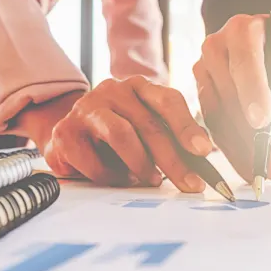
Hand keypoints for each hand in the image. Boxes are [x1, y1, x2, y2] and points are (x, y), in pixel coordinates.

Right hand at [19, 77, 212, 190]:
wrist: (69, 132)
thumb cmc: (117, 132)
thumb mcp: (145, 128)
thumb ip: (170, 137)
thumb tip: (201, 159)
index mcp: (139, 87)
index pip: (169, 100)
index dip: (188, 126)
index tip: (204, 151)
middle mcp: (113, 91)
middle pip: (149, 124)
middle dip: (173, 159)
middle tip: (190, 184)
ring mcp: (87, 109)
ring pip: (121, 135)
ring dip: (142, 164)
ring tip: (153, 181)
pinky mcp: (66, 133)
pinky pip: (95, 161)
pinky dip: (113, 177)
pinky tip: (121, 180)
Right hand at [193, 14, 270, 181]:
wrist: (257, 42)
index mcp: (242, 31)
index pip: (246, 62)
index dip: (253, 92)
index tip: (263, 122)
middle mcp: (216, 48)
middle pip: (230, 96)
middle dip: (251, 135)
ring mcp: (203, 70)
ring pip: (218, 115)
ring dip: (239, 149)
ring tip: (263, 173)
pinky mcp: (200, 91)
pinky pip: (212, 125)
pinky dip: (230, 149)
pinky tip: (246, 167)